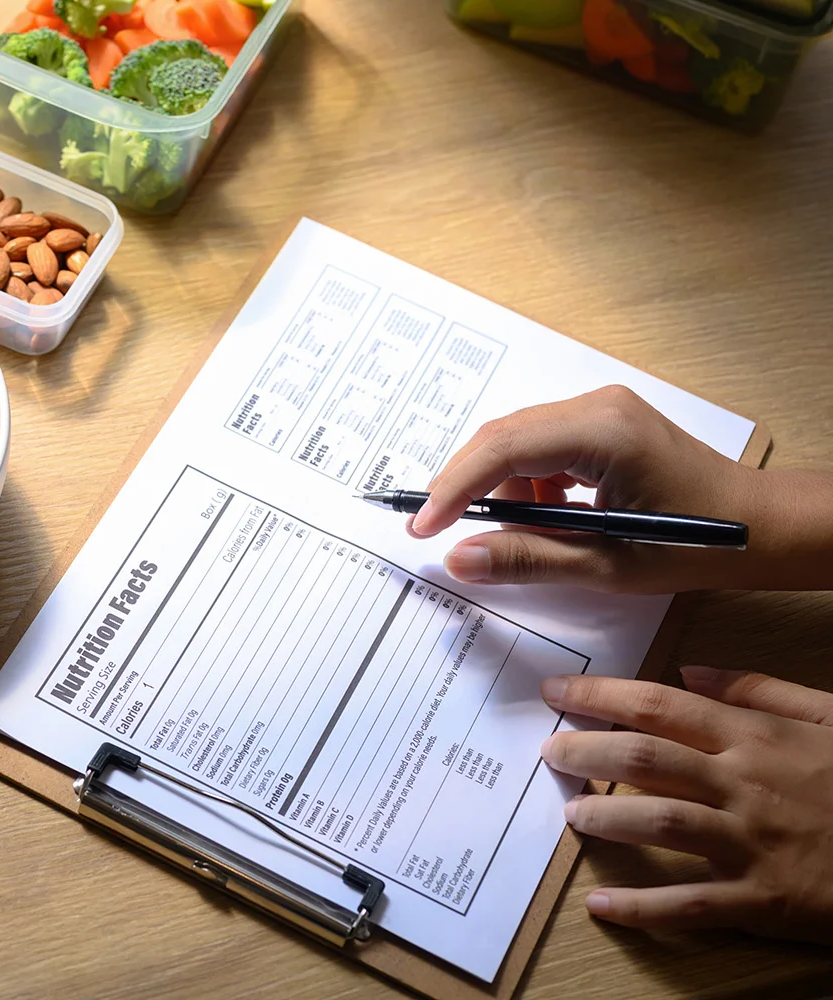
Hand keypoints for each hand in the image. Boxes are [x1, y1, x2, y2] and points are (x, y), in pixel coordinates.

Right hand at [407, 385, 762, 593]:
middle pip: (503, 438)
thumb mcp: (606, 565)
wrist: (760, 526)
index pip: (504, 448)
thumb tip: (459, 558)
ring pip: (518, 443)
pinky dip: (528, 485)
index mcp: (604, 432)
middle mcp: (598, 406)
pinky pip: (541, 447)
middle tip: (437, 530)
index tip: (424, 527)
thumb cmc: (697, 546)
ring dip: (502, 489)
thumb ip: (527, 559)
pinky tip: (546, 519)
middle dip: (467, 486)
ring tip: (517, 536)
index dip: (454, 488)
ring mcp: (600, 410)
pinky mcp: (602, 423)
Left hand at [540, 667, 832, 942]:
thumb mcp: (832, 715)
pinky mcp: (766, 900)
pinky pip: (692, 905)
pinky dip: (641, 908)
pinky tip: (600, 906)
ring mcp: (754, 843)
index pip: (660, 706)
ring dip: (606, 818)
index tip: (556, 693)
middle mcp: (746, 784)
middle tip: (548, 751)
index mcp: (757, 737)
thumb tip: (691, 670)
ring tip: (569, 815)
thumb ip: (761, 689)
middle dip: (586, 752)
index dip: (599, 698)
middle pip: (646, 758)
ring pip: (662, 822)